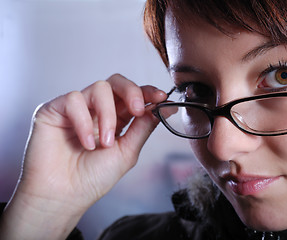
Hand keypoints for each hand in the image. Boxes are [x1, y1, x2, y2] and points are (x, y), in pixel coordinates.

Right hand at [0, 74, 166, 238]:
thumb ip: (143, 127)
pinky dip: (83, 121)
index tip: (161, 96)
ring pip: (99, 88)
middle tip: (137, 110)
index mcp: (115, 119)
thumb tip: (166, 108)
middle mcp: (96, 110)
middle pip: (116, 82)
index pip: (132, 95)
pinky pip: (74, 99)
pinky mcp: (55, 109)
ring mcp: (76, 108)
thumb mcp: (127, 152)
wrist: (64, 196)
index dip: (147, 92)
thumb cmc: (93, 178)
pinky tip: (86, 143)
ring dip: (108, 115)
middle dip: (132, 92)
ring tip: (105, 143)